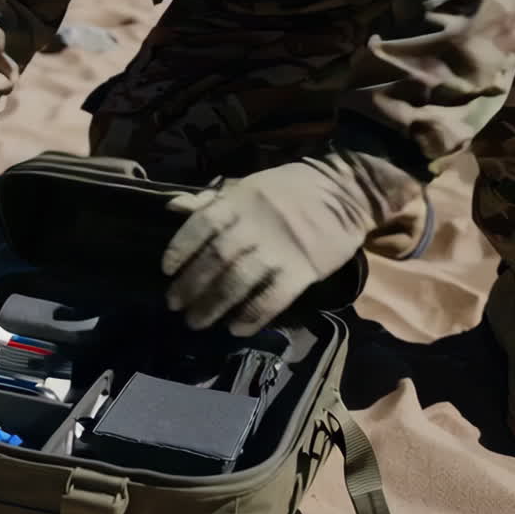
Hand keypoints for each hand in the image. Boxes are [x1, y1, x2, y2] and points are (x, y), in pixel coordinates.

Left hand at [161, 151, 414, 335]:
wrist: (347, 191)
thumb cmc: (291, 189)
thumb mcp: (249, 184)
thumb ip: (211, 201)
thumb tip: (172, 207)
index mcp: (239, 201)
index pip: (202, 225)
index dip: (181, 248)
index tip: (166, 269)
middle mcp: (255, 226)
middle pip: (215, 259)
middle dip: (191, 285)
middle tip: (174, 305)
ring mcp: (280, 249)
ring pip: (238, 281)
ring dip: (213, 305)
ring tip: (195, 322)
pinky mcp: (303, 271)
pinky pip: (273, 298)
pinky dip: (252, 315)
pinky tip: (236, 329)